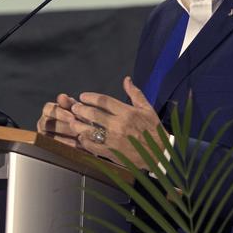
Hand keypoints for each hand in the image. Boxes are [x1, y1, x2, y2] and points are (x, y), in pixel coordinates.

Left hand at [37, 77, 165, 167]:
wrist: (160, 153)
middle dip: (80, 109)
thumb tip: (126, 79)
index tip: (83, 96)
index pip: (104, 101)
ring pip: (90, 131)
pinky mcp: (111, 153)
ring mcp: (113, 140)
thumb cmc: (153, 130)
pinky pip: (93, 146)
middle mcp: (118, 125)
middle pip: (93, 114)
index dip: (90, 97)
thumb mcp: (147, 109)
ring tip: (72, 121)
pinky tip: (81, 137)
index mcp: (127, 112)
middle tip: (74, 107)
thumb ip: (135, 93)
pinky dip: (84, 141)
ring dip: (78, 125)